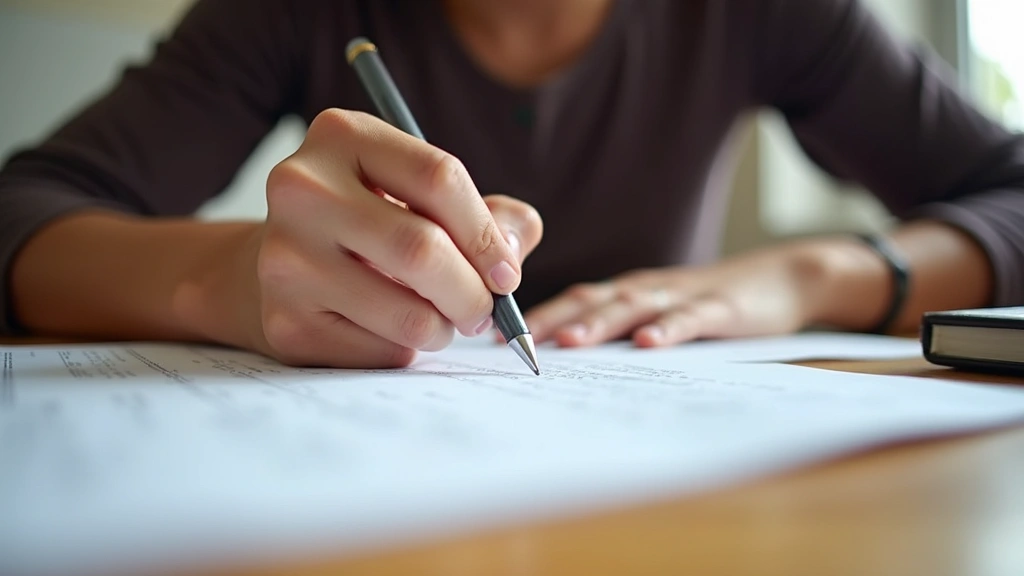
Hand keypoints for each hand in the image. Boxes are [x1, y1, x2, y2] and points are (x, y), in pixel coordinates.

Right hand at [208, 109, 542, 366]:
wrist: (284, 264)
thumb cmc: (376, 223)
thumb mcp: (426, 194)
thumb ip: (492, 215)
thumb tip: (507, 259)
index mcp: (342, 136)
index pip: (437, 177)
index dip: (486, 233)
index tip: (506, 273)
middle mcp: (301, 188)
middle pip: (421, 249)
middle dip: (472, 292)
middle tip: (483, 310)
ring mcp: (285, 258)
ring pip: (408, 315)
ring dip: (443, 329)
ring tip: (439, 321)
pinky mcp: (285, 321)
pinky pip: (381, 352)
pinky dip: (405, 350)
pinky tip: (388, 329)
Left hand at [525, 240, 885, 346]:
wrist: (783, 278)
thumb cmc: (710, 302)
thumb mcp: (658, 313)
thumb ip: (620, 328)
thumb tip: (564, 357)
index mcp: (626, 292)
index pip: (573, 301)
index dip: (534, 315)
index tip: (494, 336)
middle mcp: (645, 289)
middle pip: (592, 301)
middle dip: (550, 319)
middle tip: (513, 341)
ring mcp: (681, 296)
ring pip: (632, 307)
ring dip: (599, 324)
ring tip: (568, 342)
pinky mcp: (720, 308)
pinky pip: (690, 318)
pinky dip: (669, 330)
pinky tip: (650, 345)